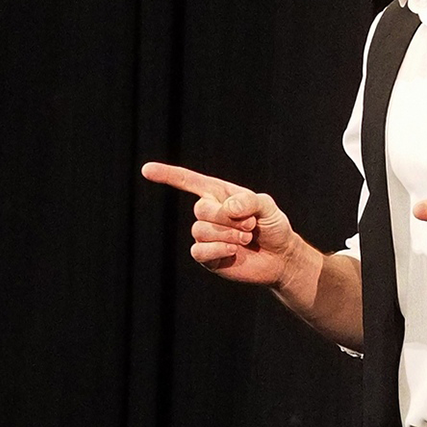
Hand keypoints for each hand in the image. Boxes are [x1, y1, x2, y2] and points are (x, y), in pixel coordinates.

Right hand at [141, 162, 296, 286]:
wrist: (280, 257)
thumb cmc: (273, 227)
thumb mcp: (266, 206)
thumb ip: (248, 201)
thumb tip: (226, 208)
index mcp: (218, 194)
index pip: (189, 181)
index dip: (167, 174)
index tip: (146, 169)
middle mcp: (208, 213)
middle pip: (200, 209)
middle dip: (227, 218)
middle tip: (250, 225)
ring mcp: (206, 236)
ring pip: (200, 230)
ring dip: (228, 234)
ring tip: (246, 238)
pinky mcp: (208, 257)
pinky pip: (199, 251)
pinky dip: (218, 248)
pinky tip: (234, 250)